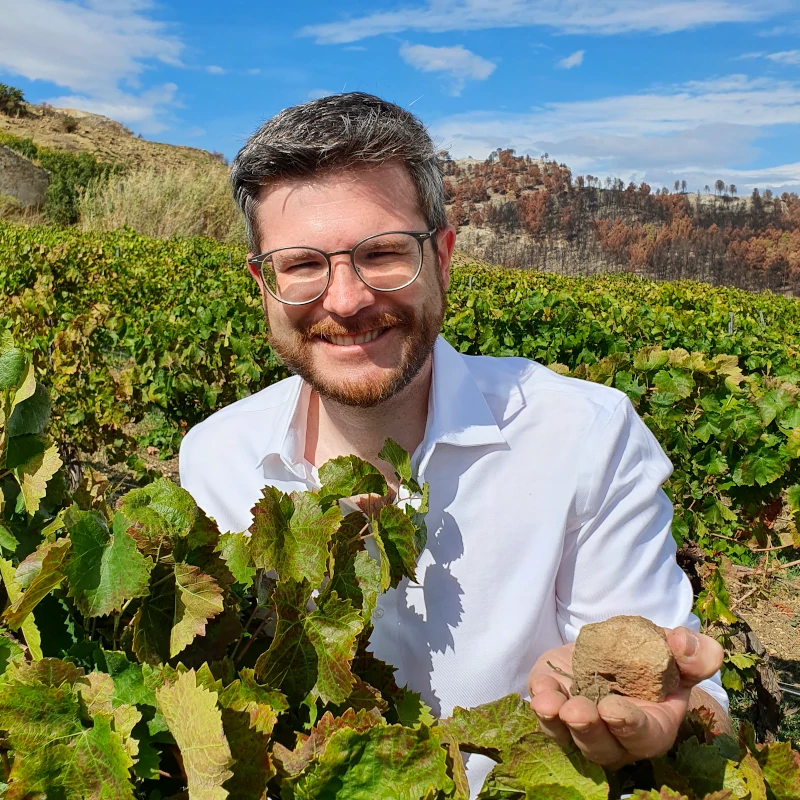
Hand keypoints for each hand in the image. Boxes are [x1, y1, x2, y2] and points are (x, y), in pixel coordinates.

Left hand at [528, 627, 723, 768]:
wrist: (621, 649)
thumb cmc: (656, 658)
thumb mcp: (679, 652)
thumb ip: (695, 652)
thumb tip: (683, 643)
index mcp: (653, 727)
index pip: (643, 738)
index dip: (628, 727)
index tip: (612, 710)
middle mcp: (615, 737)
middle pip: (601, 747)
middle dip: (588, 730)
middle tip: (577, 711)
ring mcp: (581, 725)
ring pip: (566, 736)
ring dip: (555, 722)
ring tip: (548, 704)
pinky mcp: (556, 705)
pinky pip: (545, 712)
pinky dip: (540, 700)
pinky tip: (538, 689)